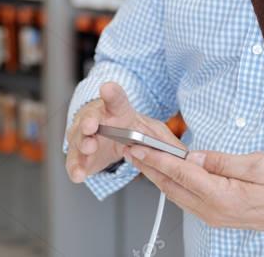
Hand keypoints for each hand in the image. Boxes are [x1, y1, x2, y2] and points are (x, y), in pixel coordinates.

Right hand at [65, 81, 184, 182]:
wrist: (111, 138)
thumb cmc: (130, 129)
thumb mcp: (153, 133)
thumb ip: (168, 144)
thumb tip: (188, 157)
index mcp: (117, 110)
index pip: (115, 99)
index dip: (112, 93)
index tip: (107, 88)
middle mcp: (97, 119)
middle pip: (91, 117)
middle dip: (89, 121)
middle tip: (91, 126)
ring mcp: (85, 136)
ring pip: (79, 137)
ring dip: (82, 143)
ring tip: (89, 148)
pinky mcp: (79, 154)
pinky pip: (74, 160)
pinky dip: (75, 167)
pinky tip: (79, 174)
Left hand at [124, 145, 263, 234]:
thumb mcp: (257, 165)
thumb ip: (222, 161)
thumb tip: (194, 156)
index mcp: (222, 197)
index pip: (181, 173)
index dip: (156, 158)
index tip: (138, 147)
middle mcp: (213, 211)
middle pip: (171, 186)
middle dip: (148, 166)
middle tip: (128, 148)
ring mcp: (213, 216)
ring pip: (175, 194)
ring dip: (156, 175)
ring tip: (140, 157)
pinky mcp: (216, 214)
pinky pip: (186, 199)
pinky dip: (170, 183)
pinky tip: (163, 173)